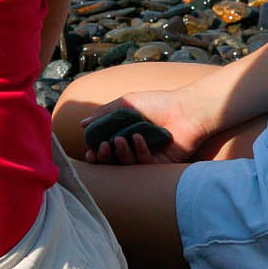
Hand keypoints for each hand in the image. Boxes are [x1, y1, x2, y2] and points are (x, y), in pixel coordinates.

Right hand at [83, 88, 207, 164]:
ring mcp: (148, 158)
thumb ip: (104, 114)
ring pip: (127, 165)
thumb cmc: (158, 103)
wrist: (185, 109)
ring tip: (120, 140)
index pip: (106, 149)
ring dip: (120, 153)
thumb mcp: (126, 103)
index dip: (96, 152)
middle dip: (104, 157)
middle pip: (113, 162)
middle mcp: (135, 149)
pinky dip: (139, 151)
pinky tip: (139, 138)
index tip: (89, 150)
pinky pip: (144, 165)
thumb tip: (82, 125)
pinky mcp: (161, 166)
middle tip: (100, 148)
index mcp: (126, 135)